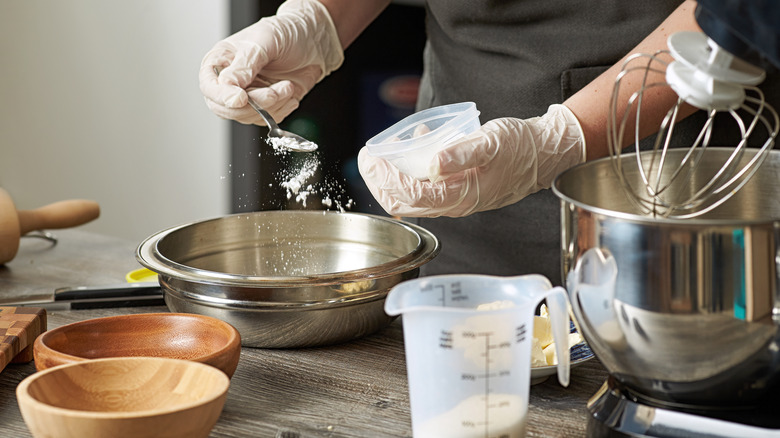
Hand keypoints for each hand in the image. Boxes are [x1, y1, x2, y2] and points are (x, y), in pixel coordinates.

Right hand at [199, 0, 342, 124]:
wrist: (314, 43)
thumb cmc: (287, 34)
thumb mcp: (264, 42)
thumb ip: (245, 65)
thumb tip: (227, 85)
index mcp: (222, 61)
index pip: (209, 86)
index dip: (223, 96)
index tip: (242, 98)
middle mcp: (231, 81)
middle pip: (227, 109)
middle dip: (254, 105)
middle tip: (274, 93)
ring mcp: (248, 95)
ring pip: (248, 117)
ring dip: (273, 106)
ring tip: (287, 86)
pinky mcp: (266, 106)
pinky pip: (266, 120)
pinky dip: (282, 110)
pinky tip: (290, 93)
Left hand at [358, 104, 585, 216]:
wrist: (544, 155)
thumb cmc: (521, 148)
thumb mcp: (491, 143)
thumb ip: (461, 153)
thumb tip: (432, 162)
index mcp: (460, 196)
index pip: (409, 196)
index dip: (384, 179)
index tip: (369, 157)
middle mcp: (454, 203)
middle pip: (404, 203)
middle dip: (379, 182)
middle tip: (367, 158)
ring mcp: (455, 198)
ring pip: (412, 198)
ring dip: (392, 179)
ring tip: (381, 154)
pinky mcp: (458, 190)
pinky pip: (426, 187)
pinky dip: (411, 171)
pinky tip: (416, 144)